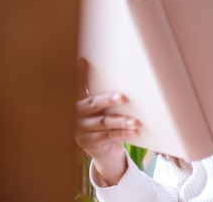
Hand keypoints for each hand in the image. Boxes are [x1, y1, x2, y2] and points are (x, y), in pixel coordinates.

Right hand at [75, 58, 138, 184]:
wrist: (103, 150)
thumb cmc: (104, 121)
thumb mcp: (101, 106)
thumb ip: (102, 90)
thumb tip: (108, 68)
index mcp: (79, 101)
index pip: (78, 85)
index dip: (78, 74)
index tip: (81, 61)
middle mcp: (77, 114)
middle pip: (92, 104)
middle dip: (107, 100)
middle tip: (123, 98)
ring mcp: (81, 129)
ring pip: (104, 122)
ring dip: (121, 121)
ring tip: (135, 122)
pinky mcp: (89, 142)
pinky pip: (109, 136)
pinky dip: (123, 133)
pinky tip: (134, 131)